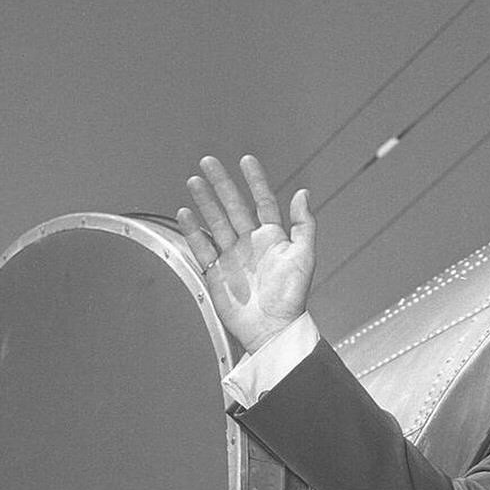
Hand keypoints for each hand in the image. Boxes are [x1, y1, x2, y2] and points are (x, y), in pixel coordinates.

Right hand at [179, 155, 315, 352]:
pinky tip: (185, 213)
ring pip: (215, 222)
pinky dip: (192, 231)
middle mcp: (251, 243)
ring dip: (205, 202)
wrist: (272, 329)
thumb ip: (304, 224)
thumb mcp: (304, 257)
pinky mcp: (216, 273)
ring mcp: (232, 257)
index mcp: (273, 237)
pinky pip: (202, 247)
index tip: (246, 160)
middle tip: (208, 162)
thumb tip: (303, 193)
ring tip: (194, 181)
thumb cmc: (292, 297)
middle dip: (222, 184)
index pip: (263, 201)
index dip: (255, 181)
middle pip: (234, 207)